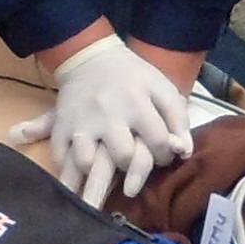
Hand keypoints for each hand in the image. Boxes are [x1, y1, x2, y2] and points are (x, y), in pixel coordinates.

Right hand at [15, 35, 202, 204]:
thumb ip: (178, 118)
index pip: (158, 140)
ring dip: (94, 177)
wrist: (91, 58)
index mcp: (137, 101)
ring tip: (100, 185)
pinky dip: (67, 171)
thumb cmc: (133, 78)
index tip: (162, 157)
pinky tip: (77, 177)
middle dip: (131, 169)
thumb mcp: (161, 88)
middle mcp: (108, 113)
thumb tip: (184, 153)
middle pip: (122, 155)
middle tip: (131, 172)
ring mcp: (82, 121)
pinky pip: (60, 156)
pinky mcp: (61, 126)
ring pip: (86, 161)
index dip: (165, 155)